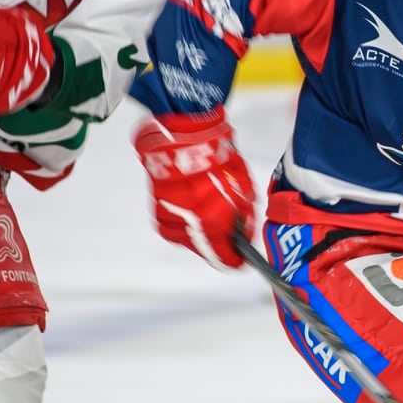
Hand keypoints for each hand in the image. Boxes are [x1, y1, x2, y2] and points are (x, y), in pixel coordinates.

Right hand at [133, 109, 255, 270]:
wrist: (182, 138)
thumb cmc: (215, 158)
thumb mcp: (243, 189)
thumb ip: (245, 218)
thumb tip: (245, 235)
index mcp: (212, 222)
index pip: (224, 258)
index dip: (234, 262)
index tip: (240, 263)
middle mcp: (189, 226)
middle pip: (206, 251)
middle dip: (219, 243)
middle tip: (229, 234)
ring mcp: (171, 220)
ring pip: (189, 239)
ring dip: (200, 231)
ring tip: (209, 210)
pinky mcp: (157, 213)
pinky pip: (174, 226)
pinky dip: (185, 221)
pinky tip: (193, 206)